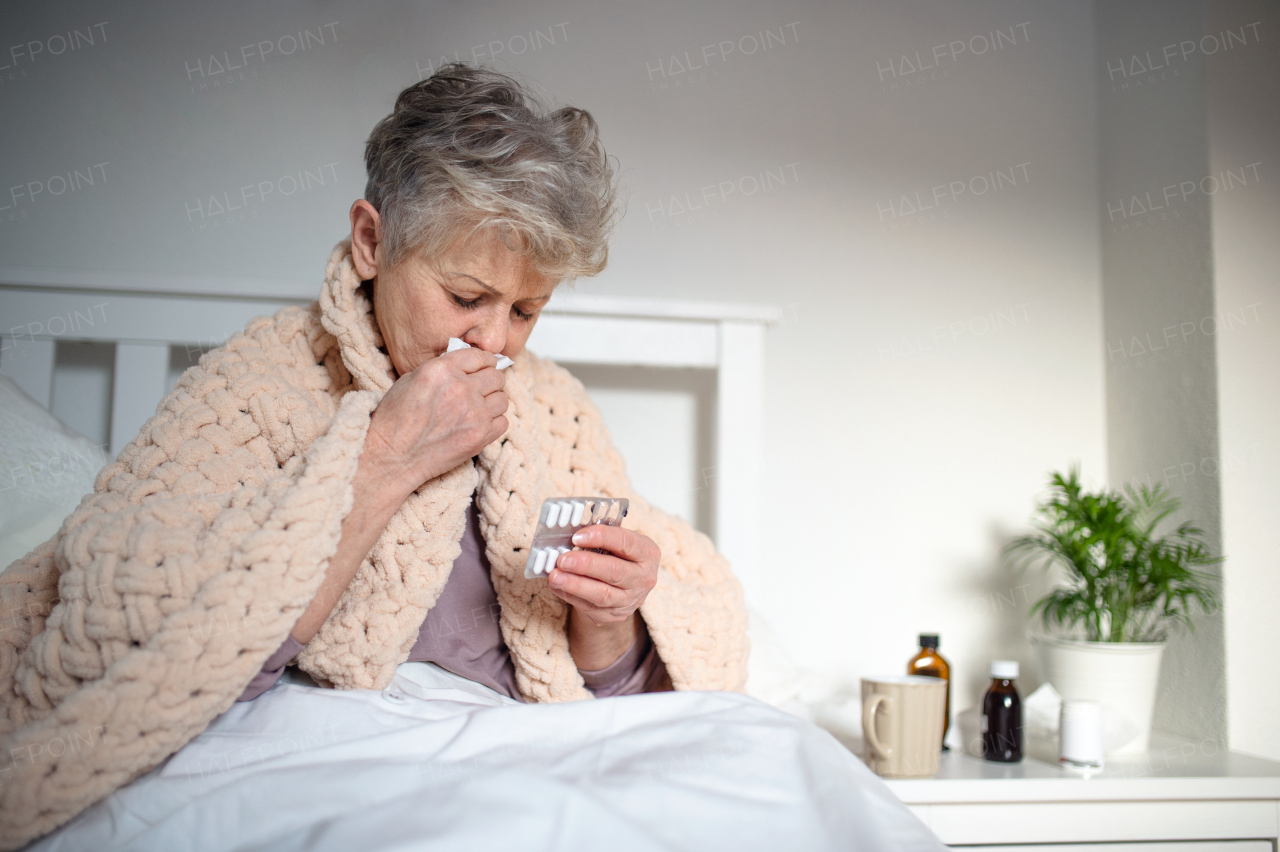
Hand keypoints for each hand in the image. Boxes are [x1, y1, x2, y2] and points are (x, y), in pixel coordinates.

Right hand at [363, 347, 507, 492]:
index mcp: (442, 369)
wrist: (392, 455)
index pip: (480, 356)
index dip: (484, 362)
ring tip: (479, 408)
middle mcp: (461, 388)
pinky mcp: (480, 435)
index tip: (483, 367)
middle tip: (481, 389)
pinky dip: (494, 422)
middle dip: (490, 382)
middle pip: (496, 377)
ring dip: (493, 402)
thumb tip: (466, 366)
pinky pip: (503, 422)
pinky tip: (479, 424)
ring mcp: (473, 413)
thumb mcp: (411, 379)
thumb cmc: (396, 418)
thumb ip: (442, 369)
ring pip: (503, 399)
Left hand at [547, 525, 658, 624]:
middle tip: (563, 560)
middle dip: (586, 565)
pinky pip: (589, 606)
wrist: (626, 587)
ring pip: (602, 594)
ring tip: (555, 576)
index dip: (601, 537)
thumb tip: (571, 534)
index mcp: (647, 553)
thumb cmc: (619, 556)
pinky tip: (556, 586)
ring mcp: (629, 600)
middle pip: (614, 571)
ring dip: (575, 585)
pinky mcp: (613, 615)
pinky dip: (569, 595)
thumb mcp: (618, 542)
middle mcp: (643, 578)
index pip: (626, 542)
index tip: (577, 537)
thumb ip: (600, 537)